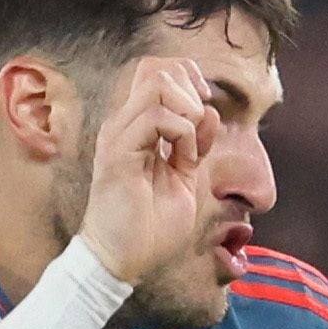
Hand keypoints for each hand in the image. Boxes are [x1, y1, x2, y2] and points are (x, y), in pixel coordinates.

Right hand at [79, 54, 223, 289]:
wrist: (122, 259)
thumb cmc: (148, 226)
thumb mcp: (184, 178)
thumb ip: (194, 144)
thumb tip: (209, 111)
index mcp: (136, 127)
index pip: (157, 73)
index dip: (188, 78)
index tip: (206, 106)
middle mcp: (123, 123)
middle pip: (155, 68)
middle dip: (190, 88)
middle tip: (200, 124)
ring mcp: (118, 134)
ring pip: (156, 84)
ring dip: (188, 109)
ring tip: (191, 144)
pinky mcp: (118, 152)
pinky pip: (155, 118)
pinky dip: (182, 132)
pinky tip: (184, 158)